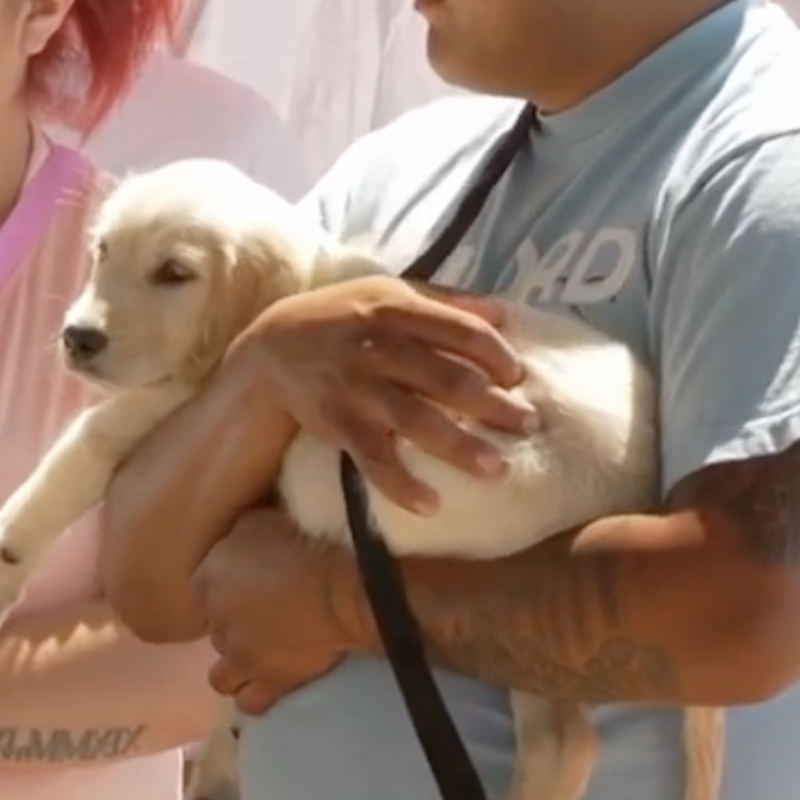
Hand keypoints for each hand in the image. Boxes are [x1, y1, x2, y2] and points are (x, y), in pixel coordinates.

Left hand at [196, 508, 366, 715]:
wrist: (339, 588)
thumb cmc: (304, 544)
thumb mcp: (260, 522)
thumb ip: (238, 536)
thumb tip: (236, 541)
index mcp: (208, 579)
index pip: (200, 593)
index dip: (221, 595)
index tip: (244, 592)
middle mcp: (217, 621)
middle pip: (216, 633)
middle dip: (233, 631)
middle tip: (262, 623)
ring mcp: (240, 657)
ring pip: (221, 677)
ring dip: (235, 670)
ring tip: (258, 661)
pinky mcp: (269, 683)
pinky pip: (249, 703)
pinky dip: (254, 697)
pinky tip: (267, 686)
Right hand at [228, 276, 538, 512]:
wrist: (271, 348)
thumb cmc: (341, 318)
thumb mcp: (386, 294)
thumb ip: (444, 303)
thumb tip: (503, 313)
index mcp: (395, 310)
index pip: (460, 332)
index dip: (496, 356)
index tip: (518, 378)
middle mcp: (378, 348)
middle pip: (447, 379)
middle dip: (493, 405)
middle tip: (529, 425)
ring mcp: (356, 387)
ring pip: (416, 421)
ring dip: (460, 447)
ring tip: (497, 469)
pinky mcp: (337, 423)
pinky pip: (373, 458)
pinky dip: (400, 484)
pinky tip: (431, 504)